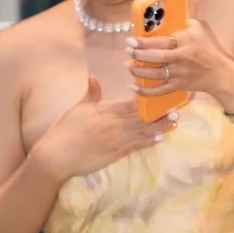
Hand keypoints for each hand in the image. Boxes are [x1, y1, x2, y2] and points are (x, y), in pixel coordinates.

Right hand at [35, 77, 165, 183]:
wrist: (57, 156)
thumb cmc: (65, 130)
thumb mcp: (77, 108)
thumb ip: (91, 93)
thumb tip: (94, 76)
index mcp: (105, 111)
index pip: (131, 104)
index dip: (147, 100)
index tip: (161, 94)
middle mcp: (113, 124)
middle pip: (141, 117)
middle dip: (159, 112)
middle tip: (176, 107)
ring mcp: (116, 140)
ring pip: (142, 131)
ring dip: (159, 127)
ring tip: (174, 122)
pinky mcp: (115, 153)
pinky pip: (135, 146)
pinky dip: (148, 141)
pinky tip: (160, 138)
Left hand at [127, 14, 233, 110]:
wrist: (219, 74)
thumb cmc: (206, 51)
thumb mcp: (199, 32)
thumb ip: (185, 23)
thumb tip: (172, 17)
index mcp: (184, 43)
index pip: (161, 42)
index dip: (143, 42)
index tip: (131, 40)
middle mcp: (180, 59)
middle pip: (156, 57)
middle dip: (139, 55)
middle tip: (129, 51)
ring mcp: (178, 74)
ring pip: (155, 74)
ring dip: (138, 71)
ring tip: (129, 66)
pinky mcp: (177, 86)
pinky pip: (159, 91)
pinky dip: (145, 91)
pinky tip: (133, 87)